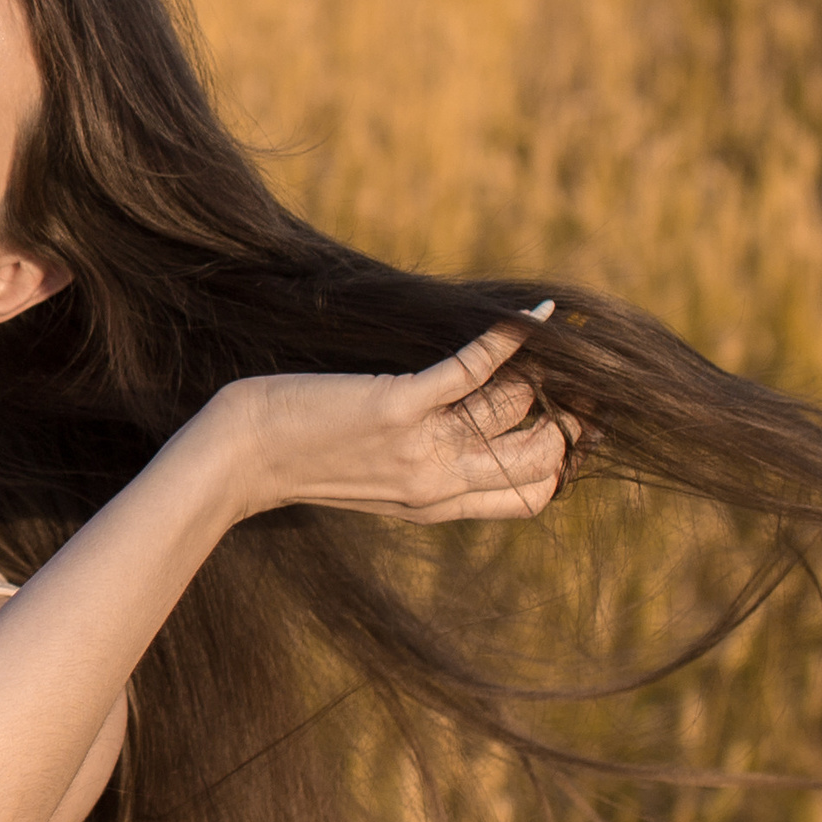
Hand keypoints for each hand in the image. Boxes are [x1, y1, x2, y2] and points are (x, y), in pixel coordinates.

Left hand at [203, 303, 577, 524]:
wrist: (240, 456)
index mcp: (435, 506)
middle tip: (581, 376)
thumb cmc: (298, 455)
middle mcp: (436, 484)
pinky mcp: (396, 406)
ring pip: (514, 408)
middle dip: (569, 415)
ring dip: (539, 370)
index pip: (530, 496)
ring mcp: (419, 447)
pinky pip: (471, 369)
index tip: (574, 422)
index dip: (562, 461)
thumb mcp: (374, 476)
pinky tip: (537, 315)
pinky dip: (510, 337)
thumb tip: (468, 423)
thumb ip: (424, 463)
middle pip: (538, 457)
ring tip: (550, 340)